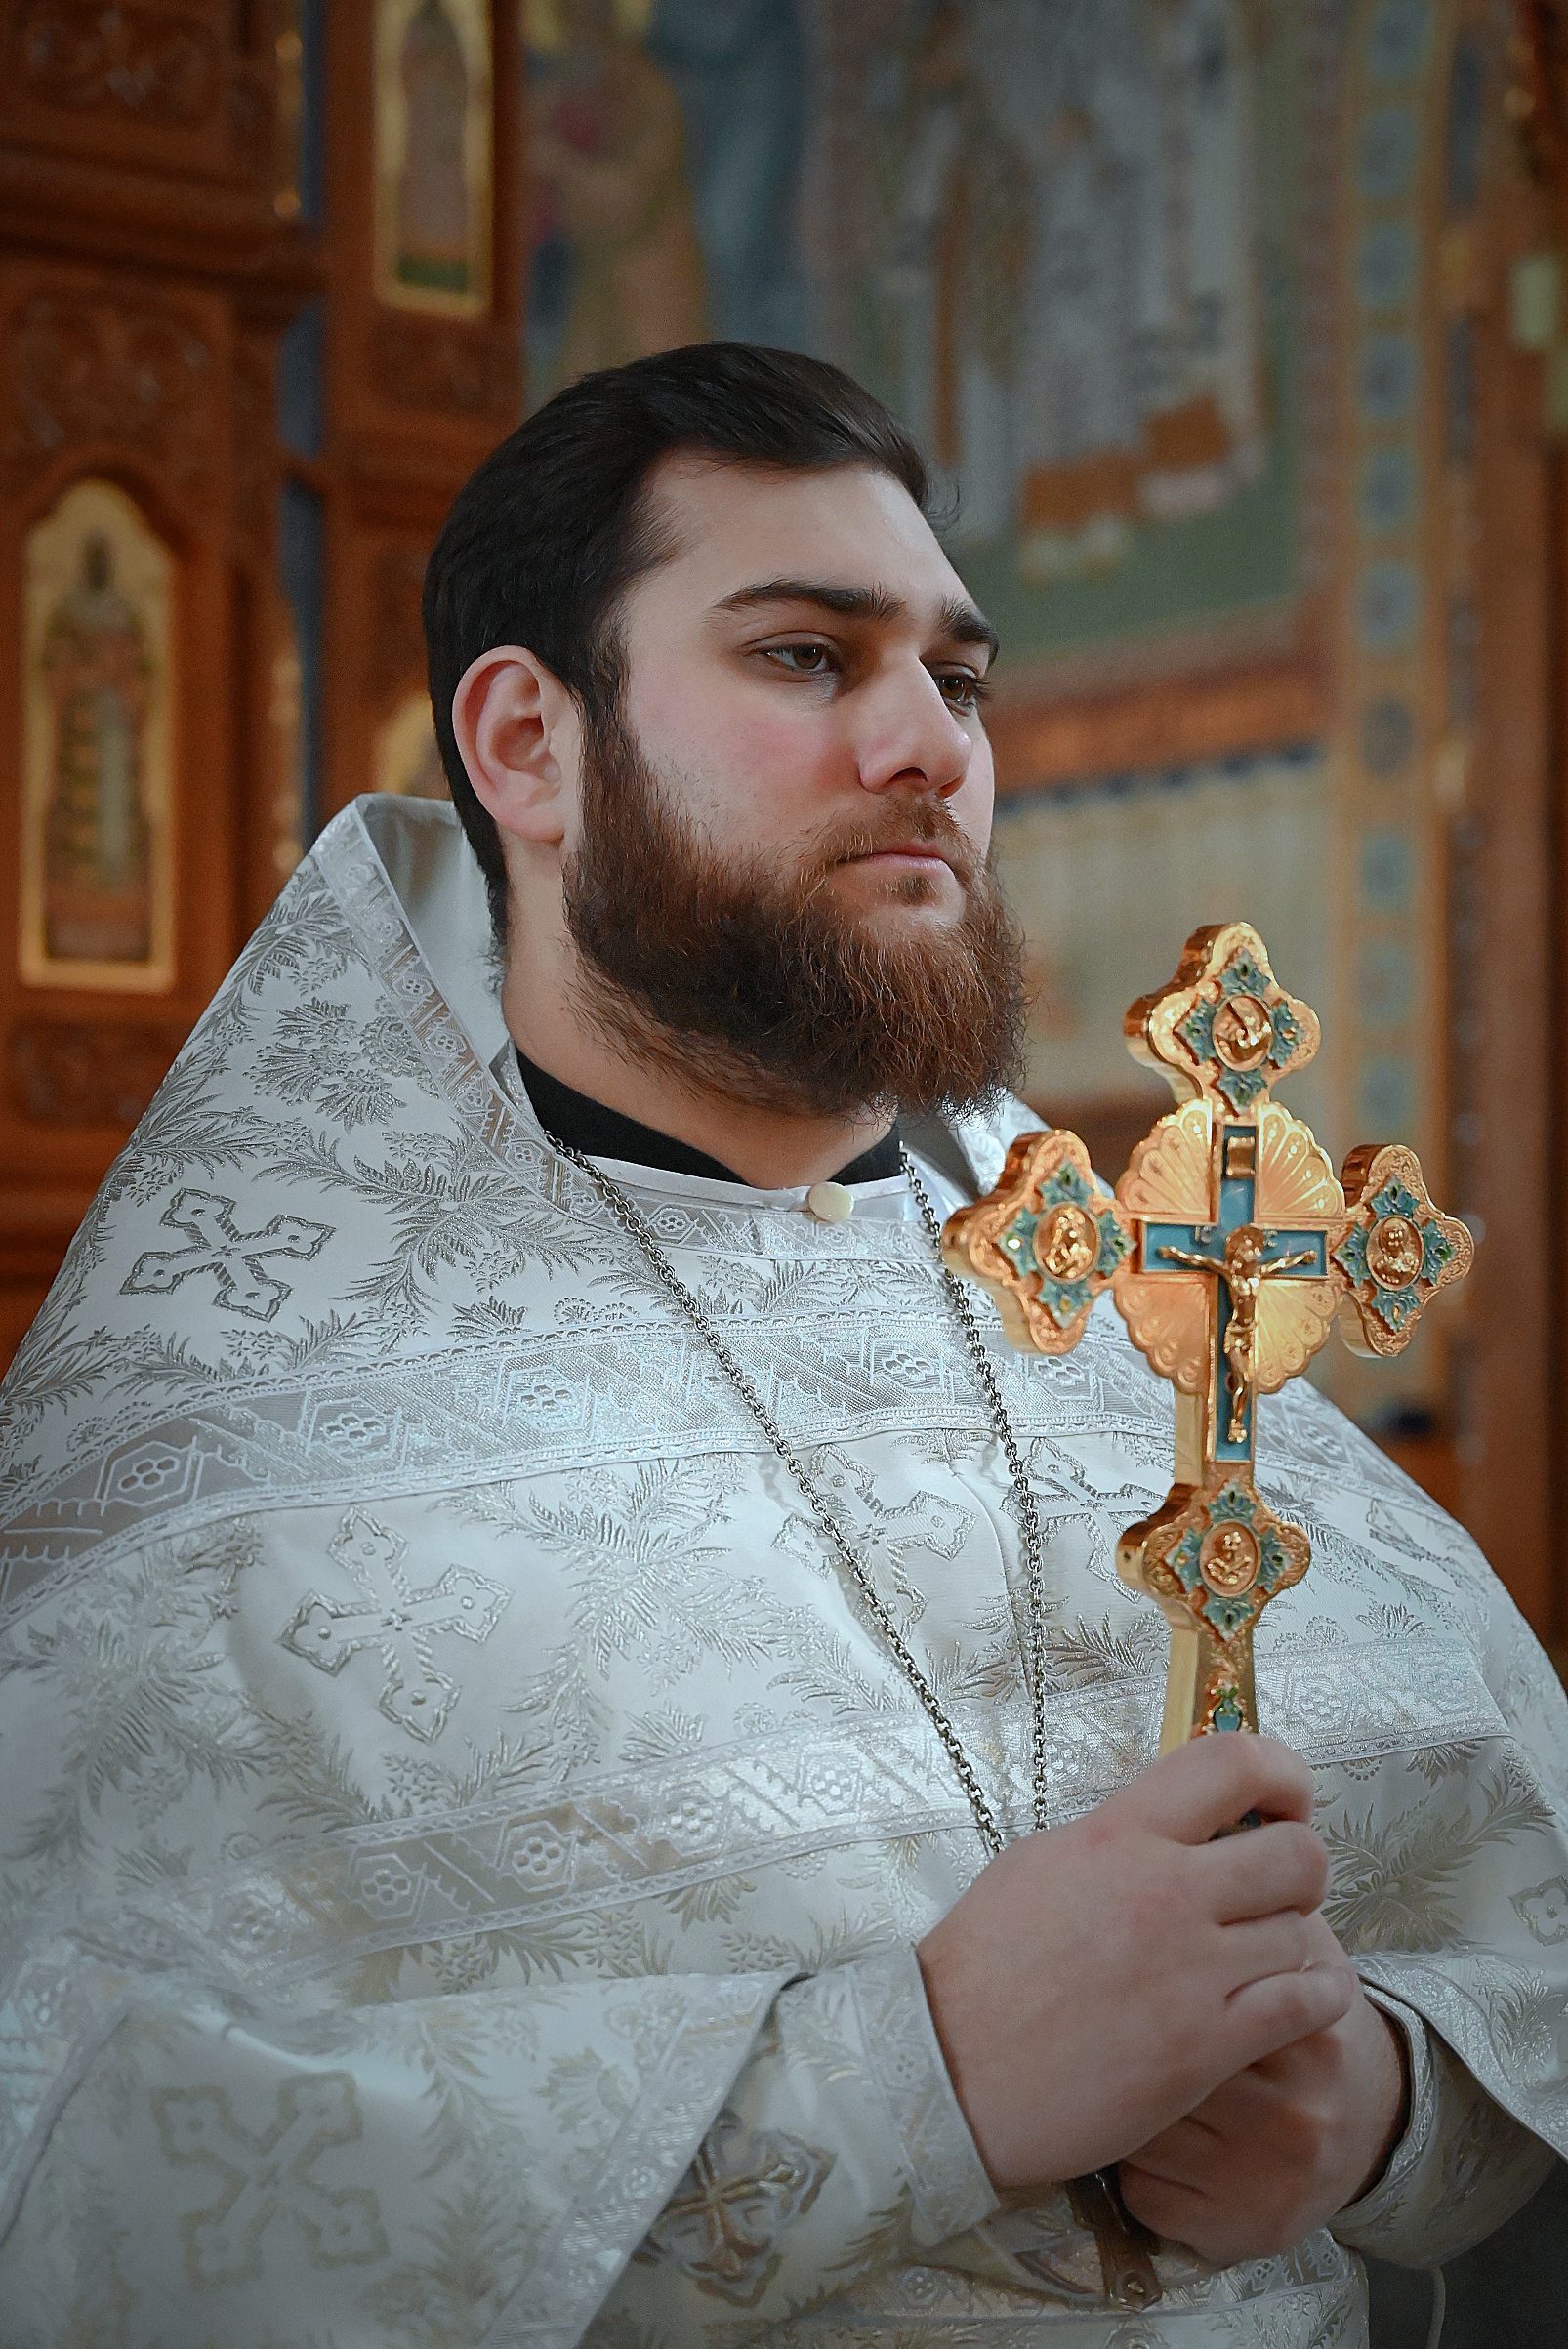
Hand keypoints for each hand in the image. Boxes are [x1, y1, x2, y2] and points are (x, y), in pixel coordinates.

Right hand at [916, 1735, 1355, 2189]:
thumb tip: (1168, 1827)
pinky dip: (1317, 1997)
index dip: (1282, 1774)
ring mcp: (1192, 1969)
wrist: (950, 2068)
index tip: (1282, 1804)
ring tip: (1265, 1959)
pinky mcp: (1207, 2044)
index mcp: (1119, 1833)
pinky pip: (1308, 2002)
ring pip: (1306, 1931)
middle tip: (1276, 1894)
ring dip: (1294, 1944)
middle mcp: (1166, 1889)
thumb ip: (1115, 1839)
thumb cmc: (980, 1971)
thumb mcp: (1040, 1864)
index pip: (1233, 1762)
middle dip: (1300, 1870)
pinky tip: (1299, 2002)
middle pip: (1299, 1853)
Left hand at [1118, 1931, 1408, 2263]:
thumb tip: (1200, 1833)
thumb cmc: (1308, 2018)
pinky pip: (1144, 2194)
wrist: (1370, 2119)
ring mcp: (1267, 2179)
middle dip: (1128, 2048)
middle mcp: (1294, 2110)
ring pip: (1142, 2134)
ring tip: (1136, 2084)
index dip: (1147, 1989)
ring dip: (1124, 2109)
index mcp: (1305, 2032)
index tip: (1129, 1981)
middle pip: (1162, 2070)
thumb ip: (1256, 1899)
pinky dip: (1136, 2169)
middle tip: (1113, 2030)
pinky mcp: (1240, 2233)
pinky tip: (1155, 2143)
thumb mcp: (1303, 1948)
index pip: (1197, 2003)